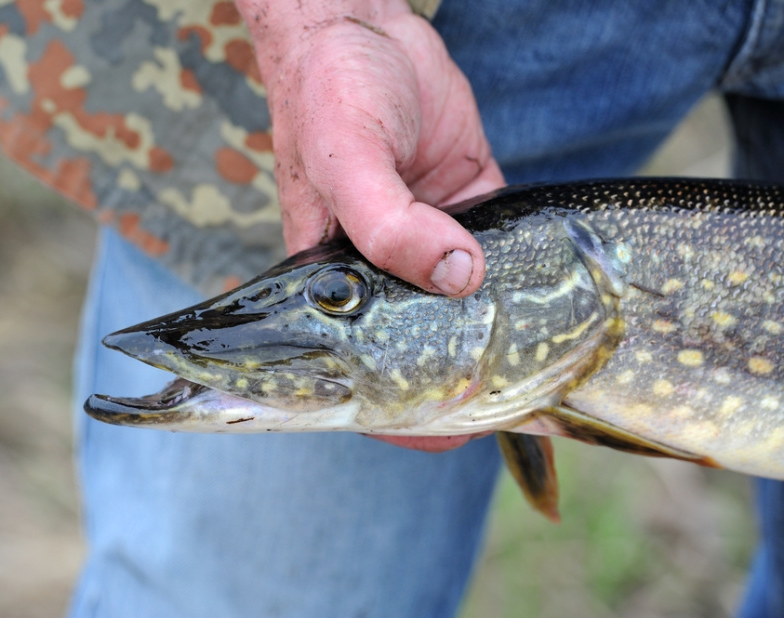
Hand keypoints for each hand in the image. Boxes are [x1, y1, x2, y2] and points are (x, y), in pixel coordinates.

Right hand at [236, 1, 503, 450]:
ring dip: (501, 331)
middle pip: (424, 343)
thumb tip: (458, 276)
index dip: (397, 409)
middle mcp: (385, 267)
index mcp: (339, 278)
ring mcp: (431, 235)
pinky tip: (559, 297)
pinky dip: (526, 271)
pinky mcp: (470, 199)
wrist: (359, 25)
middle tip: (519, 409)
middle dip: (463, 380)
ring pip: (468, 302)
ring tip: (548, 371)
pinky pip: (501, 247)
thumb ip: (391, 223)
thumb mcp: (348, 160)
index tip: (446, 434)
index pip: (363, 364)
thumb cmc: (329, 94)